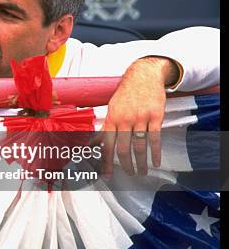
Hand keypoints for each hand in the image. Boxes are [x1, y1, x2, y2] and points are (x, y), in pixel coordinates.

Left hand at [95, 56, 178, 177]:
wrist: (144, 75)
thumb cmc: (126, 94)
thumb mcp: (112, 108)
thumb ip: (105, 127)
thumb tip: (92, 142)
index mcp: (112, 118)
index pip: (106, 144)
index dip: (106, 160)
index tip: (107, 173)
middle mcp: (124, 119)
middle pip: (123, 147)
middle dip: (126, 164)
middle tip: (129, 173)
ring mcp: (140, 118)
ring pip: (139, 145)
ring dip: (141, 162)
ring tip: (142, 172)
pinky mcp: (155, 116)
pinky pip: (155, 138)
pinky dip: (156, 152)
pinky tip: (156, 161)